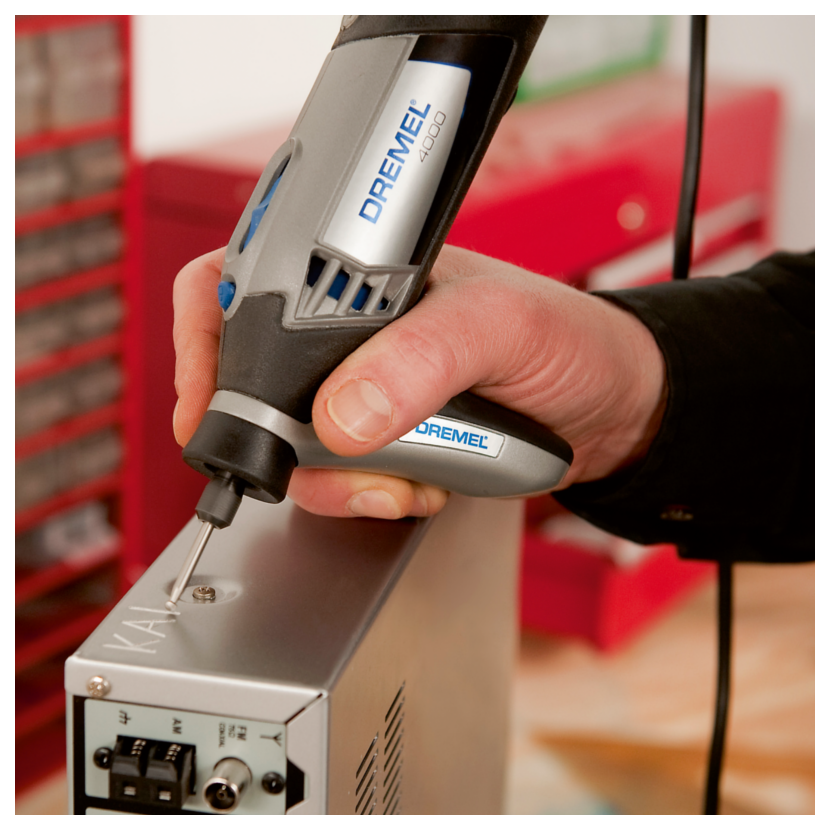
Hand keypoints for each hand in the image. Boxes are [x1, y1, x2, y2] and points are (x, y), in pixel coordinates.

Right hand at [173, 245, 666, 518]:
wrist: (609, 407)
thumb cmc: (565, 338)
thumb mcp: (499, 328)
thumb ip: (422, 360)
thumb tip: (341, 413)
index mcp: (360, 274)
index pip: (240, 286)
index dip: (205, 345)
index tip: (208, 409)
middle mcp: (349, 333)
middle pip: (255, 385)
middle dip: (284, 441)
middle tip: (337, 461)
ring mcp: (362, 390)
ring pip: (297, 447)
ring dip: (340, 481)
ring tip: (405, 477)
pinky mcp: (382, 438)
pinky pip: (341, 479)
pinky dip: (369, 497)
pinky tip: (418, 486)